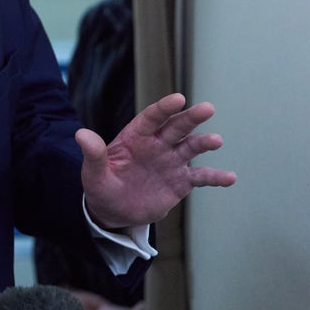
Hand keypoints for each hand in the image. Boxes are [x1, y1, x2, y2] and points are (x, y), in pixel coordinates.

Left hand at [80, 93, 235, 229]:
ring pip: (191, 147)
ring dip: (204, 143)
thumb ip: (92, 154)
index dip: (164, 108)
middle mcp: (157, 145)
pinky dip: (215, 177)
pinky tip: (230, 178)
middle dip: (191, 117)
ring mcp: (171, 162)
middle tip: (207, 109)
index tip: (178, 99)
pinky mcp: (180, 181)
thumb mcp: (93, 173)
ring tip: (216, 141)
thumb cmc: (101, 186)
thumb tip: (80, 134)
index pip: (151, 118)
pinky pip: (201, 177)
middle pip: (176, 127)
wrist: (113, 210)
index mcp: (135, 137)